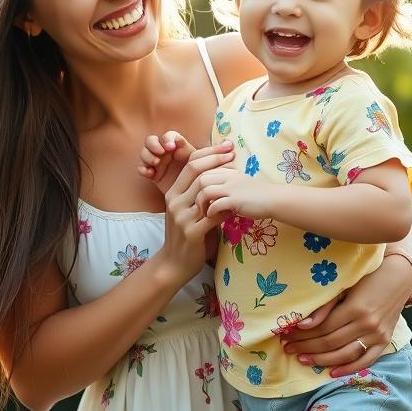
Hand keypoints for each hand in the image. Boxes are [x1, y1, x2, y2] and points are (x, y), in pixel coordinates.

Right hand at [138, 130, 195, 193]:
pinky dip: (143, 169)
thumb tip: (204, 146)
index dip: (167, 139)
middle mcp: (164, 151)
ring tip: (156, 164)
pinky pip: (141, 168)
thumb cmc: (199, 174)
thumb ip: (198, 153)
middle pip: (150, 140)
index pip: (168, 135)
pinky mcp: (152, 174)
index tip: (171, 147)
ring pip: (144, 153)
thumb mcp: (199, 163)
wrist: (193, 192)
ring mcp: (156, 162)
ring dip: (148, 156)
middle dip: (153, 145)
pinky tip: (150, 174)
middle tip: (160, 153)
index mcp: (176, 145)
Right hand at [151, 143, 234, 287]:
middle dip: (217, 160)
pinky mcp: (191, 232)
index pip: (190, 164)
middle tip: (233, 154)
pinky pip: (213, 216)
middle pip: (197, 172)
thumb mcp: (185, 210)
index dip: (208, 153)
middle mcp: (175, 202)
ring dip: (224, 184)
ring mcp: (182, 217)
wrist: (173, 263)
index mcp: (172, 193)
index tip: (225, 147)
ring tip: (239, 178)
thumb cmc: (184, 234)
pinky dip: (226, 210)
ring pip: (205, 192)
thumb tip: (217, 174)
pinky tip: (235, 207)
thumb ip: (196, 194)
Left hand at [193, 167, 275, 220]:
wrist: (275, 200)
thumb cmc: (257, 195)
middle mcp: (229, 177)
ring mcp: (232, 188)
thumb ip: (226, 184)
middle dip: (194, 192)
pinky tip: (211, 216)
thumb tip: (212, 191)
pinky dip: (210, 211)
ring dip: (200, 202)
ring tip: (203, 211)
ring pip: (205, 189)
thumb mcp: (240, 184)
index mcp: (228, 172)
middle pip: (201, 177)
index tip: (195, 194)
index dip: (196, 182)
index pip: (204, 170)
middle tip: (196, 204)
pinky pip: (216, 203)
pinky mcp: (236, 200)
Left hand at [279, 254, 411, 376]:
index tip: (286, 335)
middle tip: (288, 348)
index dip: (303, 334)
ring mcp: (378, 335)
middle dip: (307, 347)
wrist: (398, 277)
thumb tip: (303, 324)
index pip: (323, 328)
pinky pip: (366, 361)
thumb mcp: (344, 285)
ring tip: (302, 360)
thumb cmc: (366, 277)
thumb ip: (325, 306)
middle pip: (331, 342)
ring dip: (321, 360)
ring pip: (345, 354)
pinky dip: (348, 369)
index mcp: (355, 308)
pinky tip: (331, 372)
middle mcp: (367, 324)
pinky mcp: (385, 342)